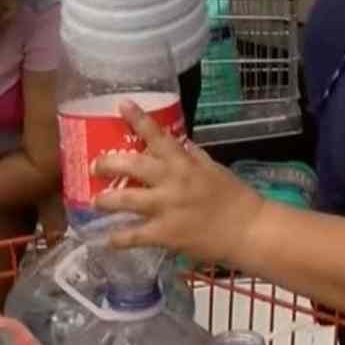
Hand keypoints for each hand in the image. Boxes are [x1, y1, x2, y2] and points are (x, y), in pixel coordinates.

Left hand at [93, 100, 265, 264]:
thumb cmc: (235, 197)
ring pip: (126, 200)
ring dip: (106, 200)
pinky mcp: (165, 234)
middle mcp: (172, 182)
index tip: (122, 104)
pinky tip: (108, 240)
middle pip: (132, 166)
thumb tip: (180, 142)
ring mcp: (166, 208)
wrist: (248, 230)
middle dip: (109, 163)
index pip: (158, 135)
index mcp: (184, 163)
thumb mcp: (214, 169)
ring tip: (95, 201)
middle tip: (95, 165)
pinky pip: (135, 235)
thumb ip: (194, 156)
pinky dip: (118, 238)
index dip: (139, 119)